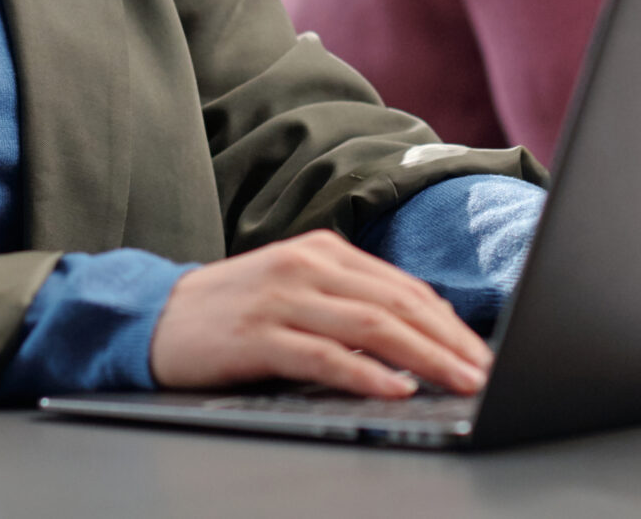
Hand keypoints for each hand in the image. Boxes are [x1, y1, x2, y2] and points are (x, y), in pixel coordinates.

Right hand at [148, 230, 493, 397]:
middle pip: (396, 304)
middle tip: (485, 372)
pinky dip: (365, 374)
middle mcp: (306, 267)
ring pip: (371, 326)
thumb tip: (421, 326)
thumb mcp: (296, 290)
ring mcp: (282, 299)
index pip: (401, 287)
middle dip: (449, 342)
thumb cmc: (233, 311)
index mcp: (321, 251)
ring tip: (459, 382)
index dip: (448, 322)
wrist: (154, 319)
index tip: (481, 352)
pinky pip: (324, 356)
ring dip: (424, 357)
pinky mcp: (258, 336)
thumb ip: (350, 299)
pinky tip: (395, 389)